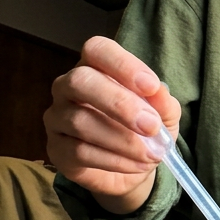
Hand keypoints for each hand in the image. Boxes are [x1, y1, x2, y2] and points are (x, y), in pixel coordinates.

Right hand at [43, 36, 180, 212]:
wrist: (132, 169)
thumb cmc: (143, 131)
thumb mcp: (164, 116)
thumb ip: (163, 103)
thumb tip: (159, 92)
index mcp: (95, 67)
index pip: (97, 49)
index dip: (122, 64)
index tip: (151, 86)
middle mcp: (68, 87)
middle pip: (80, 81)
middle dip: (119, 103)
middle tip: (151, 126)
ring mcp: (57, 118)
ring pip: (80, 121)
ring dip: (122, 140)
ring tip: (151, 154)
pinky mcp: (56, 149)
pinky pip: (79, 152)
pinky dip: (114, 160)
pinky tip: (135, 165)